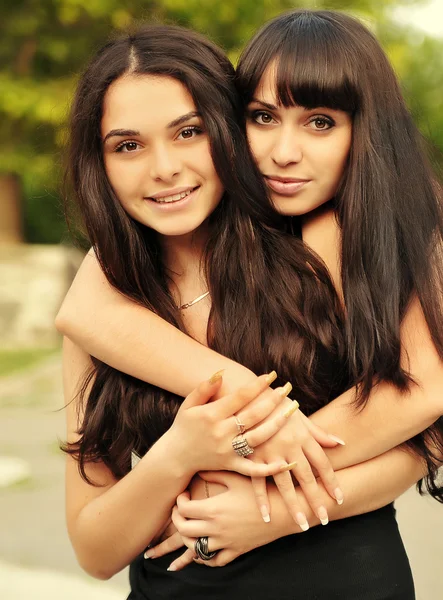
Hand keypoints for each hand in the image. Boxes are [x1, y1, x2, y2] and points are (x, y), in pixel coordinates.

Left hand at [150, 471, 284, 570]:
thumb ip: (215, 472)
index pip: (184, 510)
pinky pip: (214, 561)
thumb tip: (198, 466)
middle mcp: (216, 528)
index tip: (184, 495)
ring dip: (187, 539)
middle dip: (177, 520)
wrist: (283, 512)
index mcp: (214, 509)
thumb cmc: (260, 491)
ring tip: (188, 528)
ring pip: (195, 548)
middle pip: (184, 530)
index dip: (179, 502)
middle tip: (180, 511)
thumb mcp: (236, 477)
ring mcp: (226, 542)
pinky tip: (202, 549)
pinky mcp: (236, 551)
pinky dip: (204, 558)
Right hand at [165, 371, 293, 477]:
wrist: (175, 457)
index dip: (256, 385)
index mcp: (212, 415)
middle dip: (272, 400)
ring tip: (292, 411)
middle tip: (287, 388)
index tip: (271, 375)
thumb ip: (203, 388)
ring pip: (258, 438)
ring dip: (277, 424)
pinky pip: (253, 470)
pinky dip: (271, 469)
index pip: (239, 397)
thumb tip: (221, 373)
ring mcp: (228, 451)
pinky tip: (288, 462)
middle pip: (253, 415)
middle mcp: (222, 433)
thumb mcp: (188, 404)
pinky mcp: (231, 465)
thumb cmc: (184, 426)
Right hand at [249, 400, 343, 528]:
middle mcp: (289, 446)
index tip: (339, 499)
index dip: (332, 482)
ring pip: (285, 484)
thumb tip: (340, 443)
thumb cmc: (275, 403)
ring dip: (293, 506)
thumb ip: (318, 433)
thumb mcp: (299, 415)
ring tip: (301, 525)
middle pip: (307, 478)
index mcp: (303, 436)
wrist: (247, 394)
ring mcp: (270, 452)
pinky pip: (258, 482)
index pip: (322, 464)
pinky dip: (262, 500)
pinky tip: (266, 517)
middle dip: (316, 500)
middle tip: (324, 520)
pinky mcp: (252, 455)